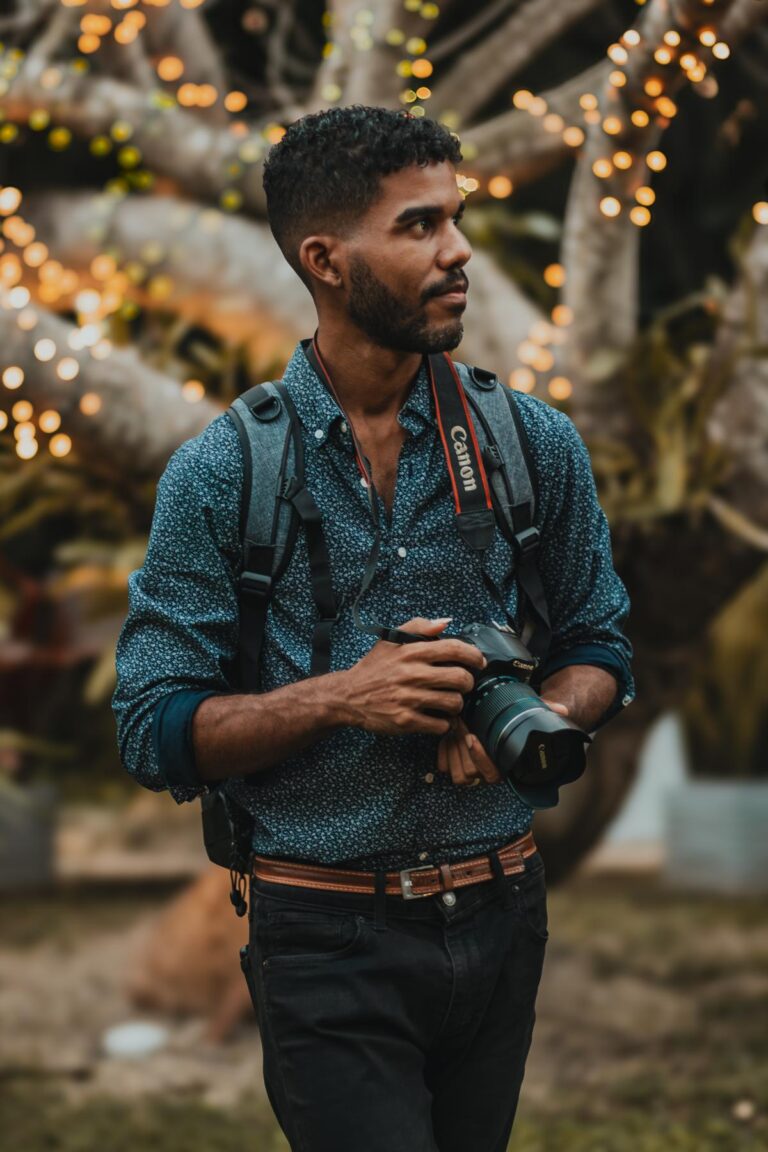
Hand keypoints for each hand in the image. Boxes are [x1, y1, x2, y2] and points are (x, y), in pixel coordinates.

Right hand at [340, 616, 485, 737]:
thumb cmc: (373, 668)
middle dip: (468, 682)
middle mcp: (412, 674)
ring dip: (457, 704)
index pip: (454, 649)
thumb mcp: (391, 640)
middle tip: (463, 684)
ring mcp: (409, 699)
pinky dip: (444, 723)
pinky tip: (438, 717)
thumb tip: (445, 622)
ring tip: (450, 701)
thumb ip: (419, 626)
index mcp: (411, 652)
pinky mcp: (406, 721)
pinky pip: (440, 725)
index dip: (474, 655)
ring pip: (453, 703)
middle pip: (460, 678)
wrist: (348, 696)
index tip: (478, 662)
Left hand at [436, 696, 569, 787]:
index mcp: (504, 764)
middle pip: (470, 775)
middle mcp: (486, 772)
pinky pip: (443, 767)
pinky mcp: (453, 764)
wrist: (489, 716)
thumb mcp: (524, 710)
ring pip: (457, 775)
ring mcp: (469, 770)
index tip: (472, 736)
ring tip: (454, 727)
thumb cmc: (509, 717)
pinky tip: (447, 735)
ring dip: (453, 751)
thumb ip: (543, 710)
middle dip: (462, 749)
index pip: (493, 774)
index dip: (481, 758)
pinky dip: (443, 751)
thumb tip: (563, 710)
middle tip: (460, 723)